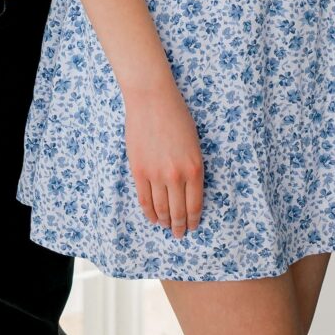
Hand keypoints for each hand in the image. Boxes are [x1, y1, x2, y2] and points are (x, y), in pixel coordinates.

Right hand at [124, 77, 203, 236]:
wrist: (152, 100)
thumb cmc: (177, 117)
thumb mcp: (194, 145)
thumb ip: (191, 169)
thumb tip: (186, 192)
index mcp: (195, 168)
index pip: (194, 205)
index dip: (192, 220)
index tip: (192, 227)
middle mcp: (176, 176)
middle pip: (178, 211)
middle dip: (179, 226)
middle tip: (179, 234)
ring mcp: (156, 174)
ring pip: (160, 208)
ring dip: (164, 221)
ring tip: (165, 227)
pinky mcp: (139, 171)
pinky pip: (144, 199)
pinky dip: (148, 212)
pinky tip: (152, 217)